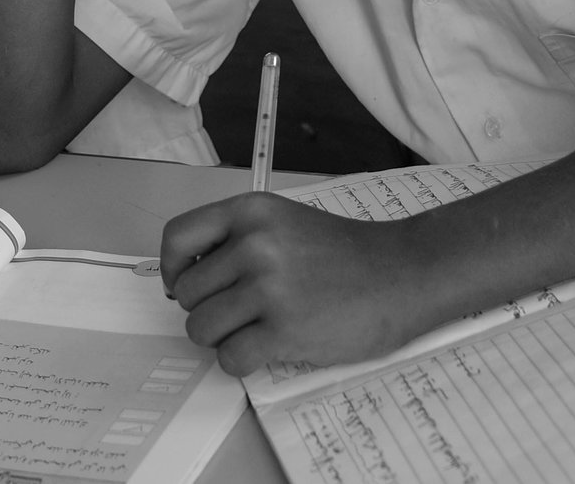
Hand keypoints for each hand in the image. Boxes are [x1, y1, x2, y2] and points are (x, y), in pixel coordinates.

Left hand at [160, 194, 437, 375]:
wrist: (403, 275)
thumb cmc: (345, 253)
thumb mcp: (285, 222)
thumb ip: (238, 239)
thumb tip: (184, 276)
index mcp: (250, 212)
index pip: (176, 238)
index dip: (171, 268)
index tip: (182, 284)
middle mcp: (254, 245)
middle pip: (186, 293)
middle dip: (206, 309)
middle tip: (239, 312)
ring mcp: (268, 288)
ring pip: (201, 328)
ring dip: (221, 338)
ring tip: (252, 330)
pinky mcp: (284, 331)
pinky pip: (230, 358)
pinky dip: (240, 361)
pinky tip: (266, 349)